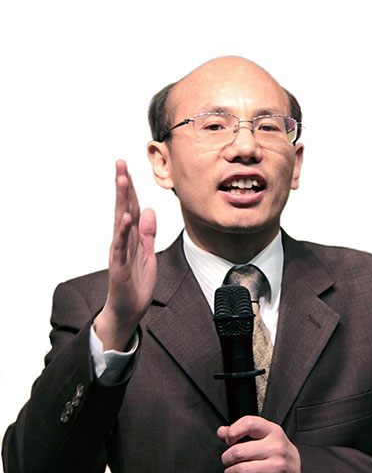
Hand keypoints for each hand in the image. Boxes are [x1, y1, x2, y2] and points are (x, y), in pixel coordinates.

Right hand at [94, 160, 156, 350]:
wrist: (127, 310)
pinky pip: (121, 245)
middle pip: (122, 207)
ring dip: (121, 200)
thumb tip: (150, 210)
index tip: (127, 165)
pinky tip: (125, 216)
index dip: (130, 187)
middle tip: (120, 162)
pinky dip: (123, 230)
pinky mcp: (120, 266)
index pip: (130, 206)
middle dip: (122, 185)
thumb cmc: (135, 283)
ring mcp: (119, 252)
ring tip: (122, 180)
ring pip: (120, 221)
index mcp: (130, 236)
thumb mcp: (147, 253)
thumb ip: (148, 233)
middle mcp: (122, 240)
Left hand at [217, 416, 301, 472]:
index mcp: (272, 431)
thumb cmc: (276, 450)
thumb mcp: (263, 434)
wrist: (299, 470)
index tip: (230, 440)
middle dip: (226, 458)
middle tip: (227, 460)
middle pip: (239, 452)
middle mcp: (275, 448)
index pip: (248, 424)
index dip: (233, 432)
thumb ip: (241, 431)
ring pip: (241, 471)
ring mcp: (276, 467)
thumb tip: (221, 432)